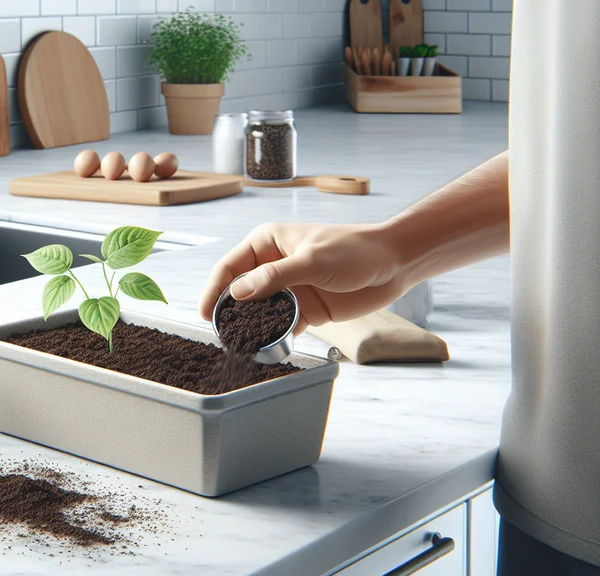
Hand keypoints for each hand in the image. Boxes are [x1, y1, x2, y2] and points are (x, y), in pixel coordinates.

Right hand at [198, 223, 409, 333]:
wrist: (394, 264)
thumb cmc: (355, 250)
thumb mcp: (313, 260)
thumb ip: (275, 276)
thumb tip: (238, 292)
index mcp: (267, 243)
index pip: (230, 267)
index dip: (214, 289)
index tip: (205, 312)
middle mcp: (272, 266)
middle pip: (239, 292)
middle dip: (228, 312)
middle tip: (219, 334)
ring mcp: (287, 289)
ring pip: (258, 311)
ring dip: (249, 327)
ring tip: (238, 345)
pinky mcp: (303, 310)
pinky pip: (280, 326)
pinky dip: (272, 337)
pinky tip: (264, 349)